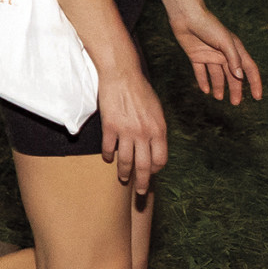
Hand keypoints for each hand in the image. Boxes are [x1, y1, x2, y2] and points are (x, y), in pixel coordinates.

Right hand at [95, 64, 167, 192]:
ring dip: (124, 173)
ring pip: (125, 161)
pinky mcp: (110, 127)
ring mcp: (126, 131)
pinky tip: (107, 158)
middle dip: (142, 183)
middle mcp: (144, 134)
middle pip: (144, 166)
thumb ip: (157, 129)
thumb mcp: (157, 111)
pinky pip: (108, 148)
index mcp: (159, 130)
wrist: (122, 75)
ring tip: (123, 178)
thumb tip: (155, 145)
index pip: (160, 159)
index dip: (155, 169)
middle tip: (140, 193)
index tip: (151, 173)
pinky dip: (107, 156)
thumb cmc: (141, 90)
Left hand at [168, 5, 262, 106]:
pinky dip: (203, 81)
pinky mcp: (196, 55)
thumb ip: (233, 59)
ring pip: (217, 75)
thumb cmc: (208, 25)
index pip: (249, 69)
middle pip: (232, 76)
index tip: (258, 97)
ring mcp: (210, 55)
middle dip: (235, 89)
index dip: (255, 83)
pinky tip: (206, 90)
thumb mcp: (225, 42)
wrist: (186, 16)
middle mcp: (224, 54)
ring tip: (219, 98)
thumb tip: (240, 76)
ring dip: (219, 87)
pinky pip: (201, 72)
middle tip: (235, 103)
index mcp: (236, 49)